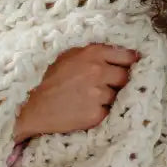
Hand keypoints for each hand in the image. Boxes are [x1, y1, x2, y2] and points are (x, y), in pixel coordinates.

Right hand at [14, 43, 139, 140]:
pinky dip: (100, 111)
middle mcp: (97, 71)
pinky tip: (86, 109)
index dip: (129, 63)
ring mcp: (98, 94)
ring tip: (88, 99)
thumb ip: (93, 53)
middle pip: (125, 77)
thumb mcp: (68, 57)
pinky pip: (108, 111)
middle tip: (103, 86)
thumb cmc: (52, 82)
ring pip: (117, 95)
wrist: (36, 110)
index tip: (129, 67)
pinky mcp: (97, 114)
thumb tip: (120, 53)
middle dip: (117, 82)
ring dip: (108, 98)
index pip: (126, 56)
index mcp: (92, 54)